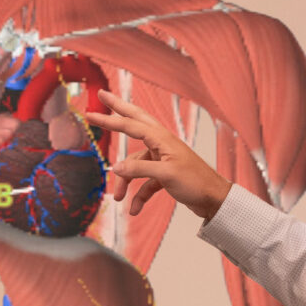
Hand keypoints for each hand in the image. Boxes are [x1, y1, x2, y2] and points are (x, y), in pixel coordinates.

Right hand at [89, 95, 230, 219]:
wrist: (214, 199)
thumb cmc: (196, 182)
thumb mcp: (166, 175)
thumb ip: (139, 169)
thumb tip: (117, 168)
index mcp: (162, 139)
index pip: (130, 124)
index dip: (109, 119)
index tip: (91, 113)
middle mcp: (161, 144)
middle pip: (134, 124)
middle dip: (116, 112)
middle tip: (102, 97)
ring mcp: (162, 158)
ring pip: (136, 165)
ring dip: (126, 182)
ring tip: (118, 198)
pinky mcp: (165, 174)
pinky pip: (145, 183)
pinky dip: (139, 196)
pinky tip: (135, 209)